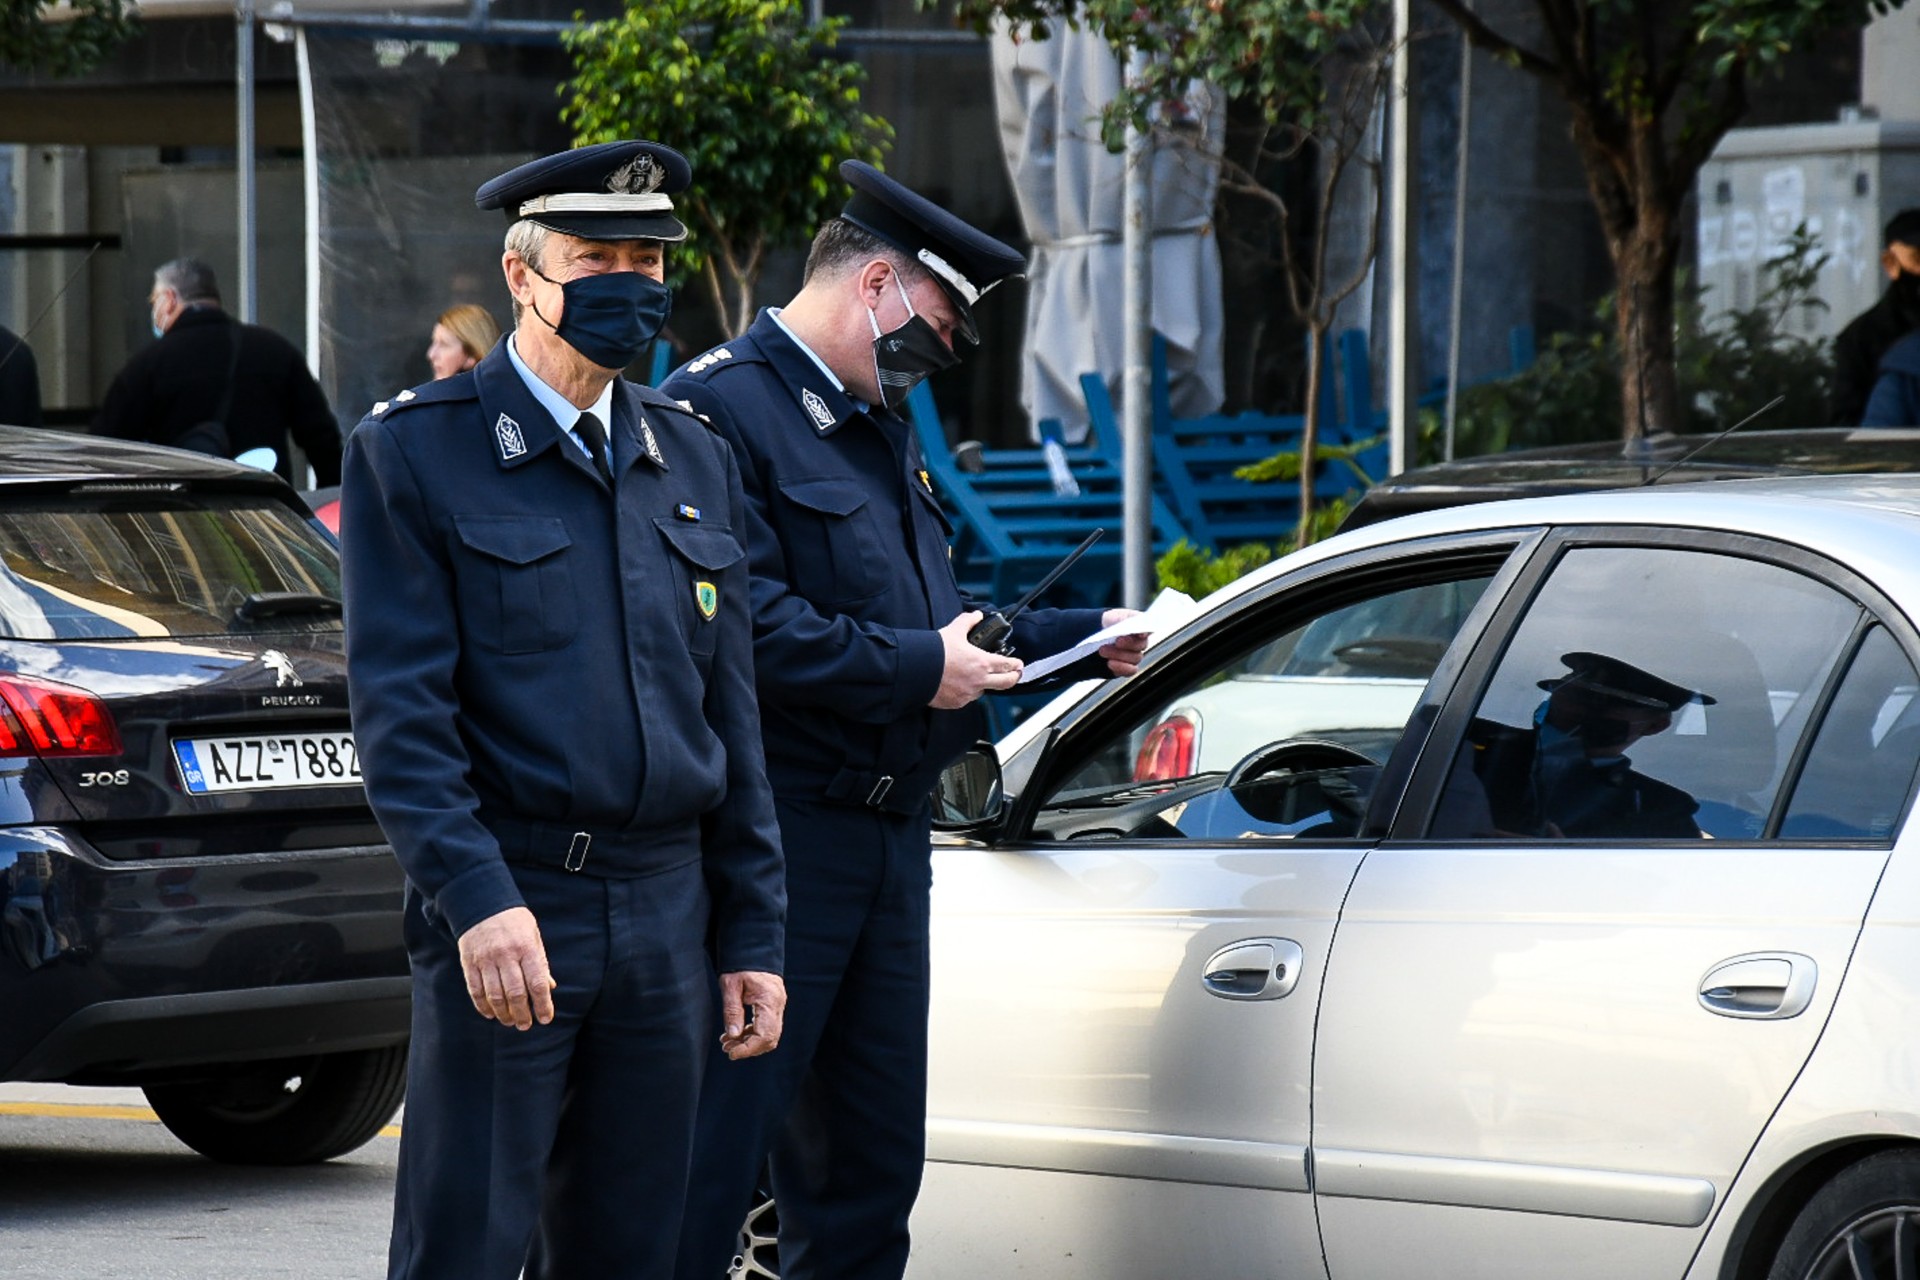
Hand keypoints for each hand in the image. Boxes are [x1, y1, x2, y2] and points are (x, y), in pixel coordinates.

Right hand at [456, 906, 555, 1030]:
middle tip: (525, 1025)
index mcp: (526, 948)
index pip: (537, 982)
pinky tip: (491, 1013)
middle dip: (522, 1014)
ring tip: (510, 1022)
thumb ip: (540, 962)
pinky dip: (483, 1005)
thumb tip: (549, 988)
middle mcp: (506, 955)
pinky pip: (475, 990)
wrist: (482, 903)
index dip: (542, 1004)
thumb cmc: (514, 921)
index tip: (545, 1018)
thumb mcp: (533, 936)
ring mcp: (485, 959)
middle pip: (515, 993)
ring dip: (503, 1013)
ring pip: (494, 995)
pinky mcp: (469, 963)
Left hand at [718, 970, 786, 1059]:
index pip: (764, 1035)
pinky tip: (736, 1033)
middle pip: (770, 1039)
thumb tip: (734, 1035)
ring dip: (749, 1043)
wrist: (754, 946)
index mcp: (769, 1000)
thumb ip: (732, 1011)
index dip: (748, 1049)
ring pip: (769, 1035)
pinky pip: (767, 1026)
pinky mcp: (773, 1005)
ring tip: (727, 1043)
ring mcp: (777, 1005)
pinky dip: (752, 1034)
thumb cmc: (740, 963)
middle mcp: (778, 1005)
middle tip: (727, 1048)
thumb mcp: (730, 985)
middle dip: (748, 1048)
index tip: (731, 1053)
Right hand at [930, 610, 1023, 708]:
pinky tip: (961, 684)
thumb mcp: (954, 631)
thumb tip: (976, 616)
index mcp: (982, 663)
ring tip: (980, 677)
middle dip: (1013, 678)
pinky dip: (967, 692)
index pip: (1007, 665)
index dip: (1016, 664)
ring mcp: (968, 693)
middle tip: (1015, 674)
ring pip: (984, 691)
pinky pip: (967, 698)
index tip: (1019, 664)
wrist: (917, 670)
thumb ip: (968, 621)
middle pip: (1005, 683)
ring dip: (985, 684)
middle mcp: (979, 681)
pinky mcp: (957, 702)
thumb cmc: (935, 652)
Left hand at [1097, 608, 1148, 676]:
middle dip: (1128, 643)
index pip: (1148, 629)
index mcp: (1139, 626)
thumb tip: (1139, 629)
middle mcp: (1139, 642)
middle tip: (1117, 641)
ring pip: (1135, 658)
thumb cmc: (1106, 624)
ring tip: (1103, 650)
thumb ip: (1125, 619)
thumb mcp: (1113, 617)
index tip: (1140, 634)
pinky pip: (1130, 670)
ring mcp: (1134, 655)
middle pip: (1141, 645)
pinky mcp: (1126, 667)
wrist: (1092, 635)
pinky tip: (1110, 663)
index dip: (1145, 632)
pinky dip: (1121, 667)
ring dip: (1119, 654)